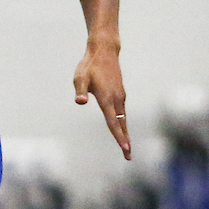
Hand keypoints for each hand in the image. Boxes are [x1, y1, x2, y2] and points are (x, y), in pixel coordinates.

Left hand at [74, 46, 130, 160]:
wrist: (104, 51)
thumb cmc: (89, 65)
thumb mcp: (80, 77)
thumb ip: (80, 91)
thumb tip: (80, 102)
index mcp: (107, 98)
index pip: (112, 122)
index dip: (118, 136)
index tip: (124, 148)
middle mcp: (117, 99)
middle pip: (121, 125)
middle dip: (125, 141)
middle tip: (128, 157)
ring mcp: (120, 97)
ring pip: (123, 120)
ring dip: (125, 134)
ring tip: (126, 148)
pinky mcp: (120, 94)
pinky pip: (122, 114)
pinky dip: (123, 125)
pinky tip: (122, 130)